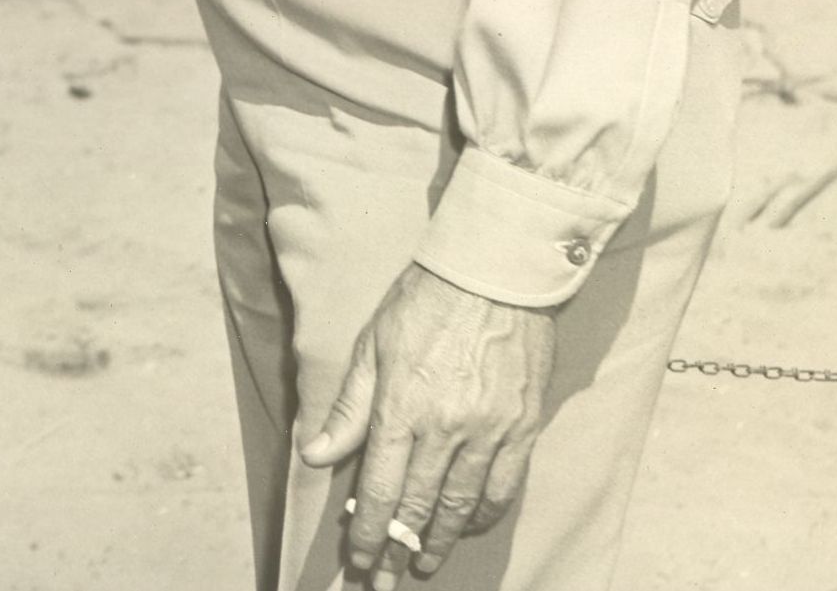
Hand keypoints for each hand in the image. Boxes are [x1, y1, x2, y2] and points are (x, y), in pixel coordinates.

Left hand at [304, 264, 557, 585]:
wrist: (495, 276)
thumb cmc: (424, 303)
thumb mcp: (371, 347)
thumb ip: (347, 408)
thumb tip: (314, 454)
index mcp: (402, 406)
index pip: (379, 488)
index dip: (368, 534)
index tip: (359, 562)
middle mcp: (447, 427)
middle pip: (418, 507)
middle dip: (398, 549)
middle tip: (386, 579)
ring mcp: (490, 431)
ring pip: (462, 506)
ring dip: (439, 540)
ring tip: (421, 562)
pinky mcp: (522, 428)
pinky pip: (503, 488)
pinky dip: (482, 516)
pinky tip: (465, 527)